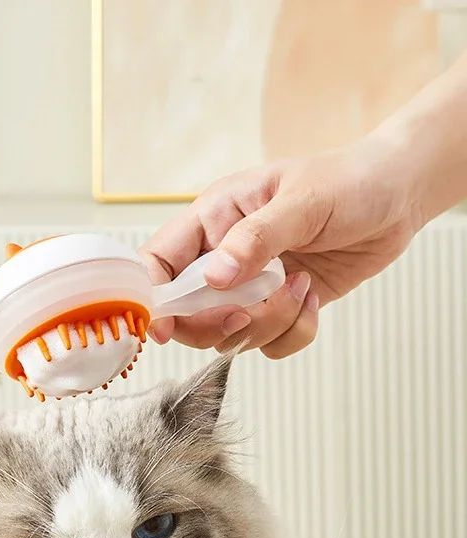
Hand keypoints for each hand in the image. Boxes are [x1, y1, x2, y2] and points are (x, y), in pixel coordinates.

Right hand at [140, 134, 423, 358]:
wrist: (397, 197)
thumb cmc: (347, 182)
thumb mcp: (302, 201)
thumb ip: (255, 238)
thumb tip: (214, 278)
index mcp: (212, 220)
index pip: (158, 263)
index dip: (152, 298)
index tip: (163, 327)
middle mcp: (222, 258)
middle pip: (187, 315)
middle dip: (217, 323)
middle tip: (247, 312)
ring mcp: (249, 288)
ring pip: (229, 335)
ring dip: (267, 324)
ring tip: (300, 286)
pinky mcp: (277, 308)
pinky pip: (267, 344)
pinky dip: (292, 332)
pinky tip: (311, 296)